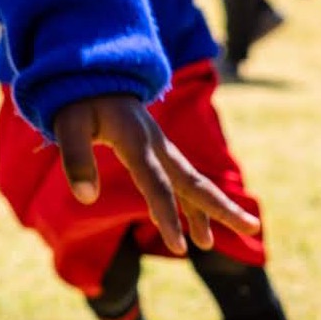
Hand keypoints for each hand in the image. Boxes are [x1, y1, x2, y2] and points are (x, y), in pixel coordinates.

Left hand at [53, 94, 261, 255]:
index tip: (179, 248)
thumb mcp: (68, 125)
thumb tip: (85, 198)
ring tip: (208, 243)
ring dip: (205, 209)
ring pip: (189, 180)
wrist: (91, 71)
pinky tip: (184, 217)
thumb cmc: (76, 100)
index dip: (168, 215)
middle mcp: (155, 144)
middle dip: (221, 208)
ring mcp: (158, 145)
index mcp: (136, 141)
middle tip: (252, 228)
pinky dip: (186, 198)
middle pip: (192, 181)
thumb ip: (75, 159)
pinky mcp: (154, 147)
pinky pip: (176, 176)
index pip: (156, 184)